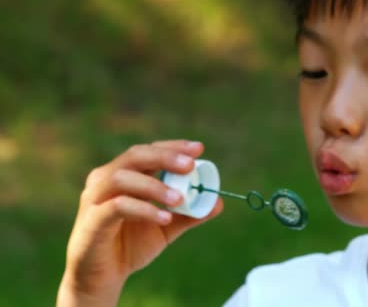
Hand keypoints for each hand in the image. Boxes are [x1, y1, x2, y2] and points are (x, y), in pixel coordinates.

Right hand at [57, 140, 223, 305]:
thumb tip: (218, 202)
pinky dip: (143, 209)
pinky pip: (118, 206)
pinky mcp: (92, 219)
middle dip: (165, 157)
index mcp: (125, 174)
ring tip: (180, 199)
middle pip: (135, 156)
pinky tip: (164, 218)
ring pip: (123, 177)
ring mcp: (96, 197)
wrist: (103, 277)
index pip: (149, 151)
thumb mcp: (167, 227)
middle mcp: (106, 178)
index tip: (199, 149)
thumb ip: (189, 214)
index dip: (173, 147)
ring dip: (155, 186)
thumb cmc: (131, 244)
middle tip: (190, 165)